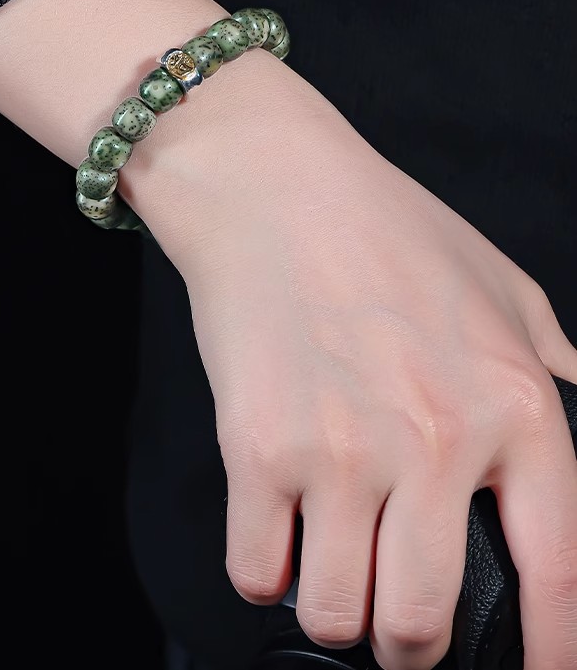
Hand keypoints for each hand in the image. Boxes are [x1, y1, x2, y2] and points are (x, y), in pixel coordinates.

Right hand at [129, 50, 576, 669]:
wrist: (272, 183)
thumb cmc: (385, 226)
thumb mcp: (501, 283)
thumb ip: (550, 358)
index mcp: (514, 402)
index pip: (557, 573)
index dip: (547, 651)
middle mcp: (435, 439)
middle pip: (424, 623)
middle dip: (410, 642)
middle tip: (398, 619)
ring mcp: (343, 450)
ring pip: (339, 615)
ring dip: (336, 608)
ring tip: (332, 569)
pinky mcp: (258, 447)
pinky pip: (258, 573)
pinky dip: (267, 570)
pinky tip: (277, 529)